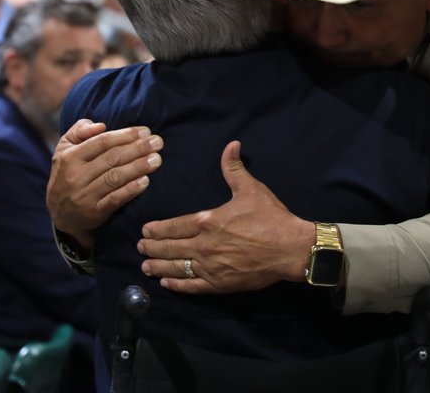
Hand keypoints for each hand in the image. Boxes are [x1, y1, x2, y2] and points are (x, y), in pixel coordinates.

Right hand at [47, 119, 162, 249]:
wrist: (60, 212)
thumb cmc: (68, 172)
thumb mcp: (65, 148)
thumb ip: (80, 131)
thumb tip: (101, 125)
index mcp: (70, 157)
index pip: (102, 142)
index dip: (125, 135)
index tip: (145, 131)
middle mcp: (76, 176)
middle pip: (112, 159)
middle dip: (138, 149)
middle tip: (158, 142)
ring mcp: (84, 195)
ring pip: (115, 178)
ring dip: (139, 167)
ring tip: (157, 159)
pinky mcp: (94, 212)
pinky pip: (115, 199)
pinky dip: (131, 190)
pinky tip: (145, 181)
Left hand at [138, 141, 313, 293]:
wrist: (290, 248)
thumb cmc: (270, 217)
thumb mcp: (251, 189)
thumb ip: (234, 169)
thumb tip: (231, 145)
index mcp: (208, 221)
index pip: (175, 226)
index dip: (157, 228)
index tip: (145, 230)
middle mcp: (204, 246)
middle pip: (170, 248)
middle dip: (152, 248)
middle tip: (140, 248)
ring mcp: (211, 267)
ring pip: (177, 268)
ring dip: (159, 267)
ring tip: (146, 267)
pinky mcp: (221, 284)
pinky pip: (193, 286)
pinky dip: (178, 284)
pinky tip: (168, 283)